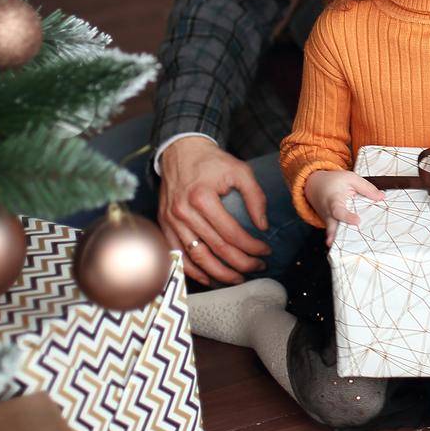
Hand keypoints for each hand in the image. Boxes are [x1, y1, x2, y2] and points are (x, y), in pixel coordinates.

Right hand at [158, 135, 271, 286]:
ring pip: (196, 257)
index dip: (251, 247)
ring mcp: (171, 221)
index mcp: (202, 197)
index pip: (231, 233)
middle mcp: (183, 212)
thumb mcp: (240, 170)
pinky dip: (192, 271)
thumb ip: (255, 197)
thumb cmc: (212, 161)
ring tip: (237, 279)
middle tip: (257, 268)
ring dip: (218, 273)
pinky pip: (177, 256)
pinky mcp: (164, 225)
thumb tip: (263, 226)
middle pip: (215, 248)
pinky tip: (209, 278)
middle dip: (240, 263)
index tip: (265, 251)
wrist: (181, 151)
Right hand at [304, 169, 385, 244]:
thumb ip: (366, 187)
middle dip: (335, 235)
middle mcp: (328, 213)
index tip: (357, 221)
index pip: (338, 210)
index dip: (347, 217)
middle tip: (339, 244)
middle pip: (332, 226)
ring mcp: (328, 221)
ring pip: (333, 232)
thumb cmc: (333, 181)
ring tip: (346, 251)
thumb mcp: (350, 178)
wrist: (313, 185)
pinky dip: (341, 239)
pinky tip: (350, 247)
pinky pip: (336, 233)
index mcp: (334, 200)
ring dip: (338, 241)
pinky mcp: (329, 225)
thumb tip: (381, 197)